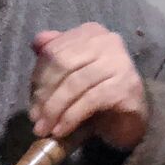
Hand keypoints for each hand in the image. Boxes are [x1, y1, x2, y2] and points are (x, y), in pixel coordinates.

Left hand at [30, 23, 148, 150]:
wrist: (132, 119)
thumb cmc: (99, 95)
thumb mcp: (72, 74)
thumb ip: (56, 56)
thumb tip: (36, 42)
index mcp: (91, 33)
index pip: (54, 50)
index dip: (38, 79)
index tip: (32, 104)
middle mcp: (108, 41)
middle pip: (62, 64)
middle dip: (45, 95)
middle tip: (36, 119)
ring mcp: (120, 62)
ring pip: (74, 83)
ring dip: (55, 110)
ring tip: (45, 129)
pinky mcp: (126, 86)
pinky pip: (90, 100)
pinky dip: (71, 117)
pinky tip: (61, 130)